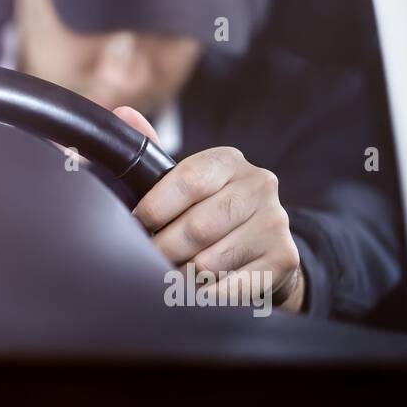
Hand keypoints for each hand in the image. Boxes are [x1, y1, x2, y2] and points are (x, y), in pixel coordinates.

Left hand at [114, 106, 304, 312]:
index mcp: (228, 161)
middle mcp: (259, 185)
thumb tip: (121, 112)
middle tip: (151, 258)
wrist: (261, 250)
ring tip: (175, 273)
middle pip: (197, 226)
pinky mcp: (285, 258)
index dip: (155, 208)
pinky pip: (234, 286)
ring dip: (186, 274)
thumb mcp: (182, 182)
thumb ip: (150, 152)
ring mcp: (276, 221)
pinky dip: (209, 295)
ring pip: (212, 260)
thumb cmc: (208, 212)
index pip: (187, 181)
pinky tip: (199, 292)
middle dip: (165, 248)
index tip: (137, 224)